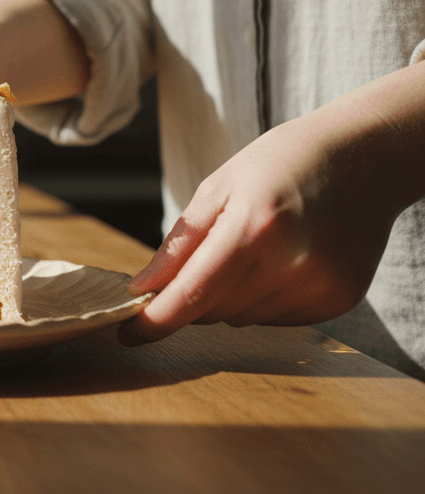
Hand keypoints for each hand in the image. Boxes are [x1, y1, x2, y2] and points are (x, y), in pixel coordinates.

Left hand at [119, 61, 424, 344]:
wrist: (365, 157)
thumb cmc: (281, 163)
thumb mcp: (219, 188)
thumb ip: (178, 245)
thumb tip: (141, 291)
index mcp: (253, 228)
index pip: (192, 294)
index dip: (155, 322)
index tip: (128, 336)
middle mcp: (290, 263)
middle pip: (213, 310)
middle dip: (193, 295)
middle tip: (204, 257)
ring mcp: (319, 285)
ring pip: (242, 318)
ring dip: (230, 296)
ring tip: (254, 247)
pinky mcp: (338, 300)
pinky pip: (276, 319)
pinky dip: (263, 298)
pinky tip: (281, 260)